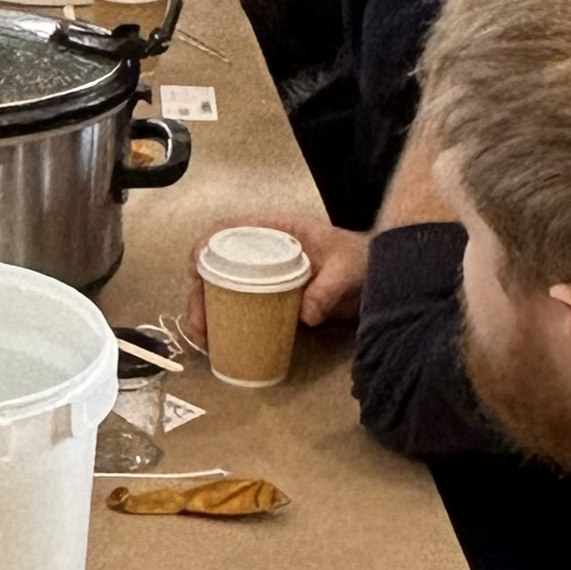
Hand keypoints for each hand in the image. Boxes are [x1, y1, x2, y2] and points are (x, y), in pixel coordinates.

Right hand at [184, 214, 370, 348]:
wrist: (375, 271)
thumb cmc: (358, 260)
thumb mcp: (347, 270)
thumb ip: (327, 289)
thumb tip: (305, 315)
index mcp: (272, 228)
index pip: (224, 229)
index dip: (202, 249)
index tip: (195, 276)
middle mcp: (259, 246)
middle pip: (213, 262)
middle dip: (198, 293)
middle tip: (199, 326)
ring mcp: (261, 269)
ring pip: (219, 283)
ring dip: (205, 309)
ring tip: (204, 340)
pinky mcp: (267, 290)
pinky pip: (236, 300)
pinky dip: (222, 318)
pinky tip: (219, 340)